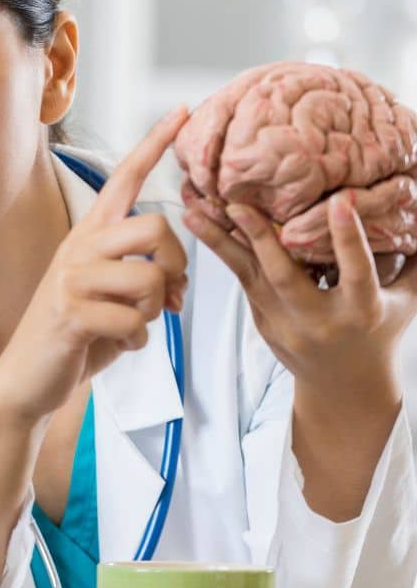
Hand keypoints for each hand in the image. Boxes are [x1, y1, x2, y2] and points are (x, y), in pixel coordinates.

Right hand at [0, 105, 190, 423]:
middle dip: (177, 266)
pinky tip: (120, 345)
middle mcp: (78, 248)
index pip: (125, 179)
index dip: (155, 144)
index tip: (185, 110)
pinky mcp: (70, 313)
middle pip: (157, 228)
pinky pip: (132, 320)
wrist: (27, 379)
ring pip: (150, 277)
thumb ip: (140, 277)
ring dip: (155, 311)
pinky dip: (138, 340)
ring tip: (136, 324)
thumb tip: (177, 282)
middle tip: (171, 296)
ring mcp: (71, 279)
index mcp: (88, 236)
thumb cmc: (74, 336)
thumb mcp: (109, 297)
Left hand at [183, 190, 416, 392]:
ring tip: (193, 213)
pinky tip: (204, 227)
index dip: (348, 239)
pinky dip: (224, 252)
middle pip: (284, 277)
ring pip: (249, 278)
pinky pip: (242, 281)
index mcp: (361, 312)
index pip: (357, 273)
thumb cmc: (378, 332)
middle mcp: (317, 319)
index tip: (339, 202)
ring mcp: (283, 323)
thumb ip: (413, 262)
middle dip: (260, 239)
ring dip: (220, 243)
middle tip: (237, 205)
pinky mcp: (261, 321)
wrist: (343, 385)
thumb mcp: (406, 302)